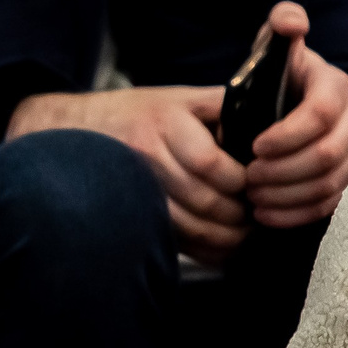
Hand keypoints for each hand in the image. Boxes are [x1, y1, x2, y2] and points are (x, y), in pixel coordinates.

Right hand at [8, 84, 250, 262]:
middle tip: (254, 215)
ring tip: (241, 234)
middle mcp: (147, 155)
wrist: (76, 130)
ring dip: (224, 238)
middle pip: (204, 200)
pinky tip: (219, 248)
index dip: (240, 182)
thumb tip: (271, 120)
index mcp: (165, 121)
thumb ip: (223, 105)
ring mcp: (134, 187)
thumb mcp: (180, 96)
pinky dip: (203, 251)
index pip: (213, 164)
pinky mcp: (130, 212)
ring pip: (189, 226)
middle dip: (238, 214)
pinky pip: (173, 240)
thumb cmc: (138, 113)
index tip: (253, 184)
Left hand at [242, 1, 347, 227]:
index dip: (288, 135)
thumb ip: (278, 28)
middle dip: (284, 171)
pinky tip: (266, 215)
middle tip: (248, 179)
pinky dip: (297, 214)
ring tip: (253, 198)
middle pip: (328, 154)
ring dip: (288, 196)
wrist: (281, 105)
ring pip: (332, 183)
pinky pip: (332, 203)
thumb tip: (291, 21)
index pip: (321, 115)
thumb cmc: (272, 78)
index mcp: (336, 86)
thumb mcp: (271, 50)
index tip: (253, 147)